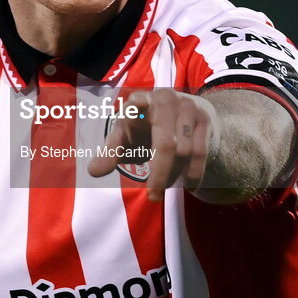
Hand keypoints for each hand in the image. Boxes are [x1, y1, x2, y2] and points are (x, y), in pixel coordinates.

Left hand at [87, 89, 219, 201]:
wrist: (183, 111)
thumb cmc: (145, 126)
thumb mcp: (126, 136)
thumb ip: (110, 153)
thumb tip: (93, 172)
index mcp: (140, 101)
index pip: (138, 103)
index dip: (138, 104)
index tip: (137, 103)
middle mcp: (165, 100)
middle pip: (166, 143)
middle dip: (159, 174)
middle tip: (153, 197)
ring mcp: (188, 109)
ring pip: (184, 151)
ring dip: (173, 175)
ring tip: (163, 188)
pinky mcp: (204, 120)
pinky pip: (200, 152)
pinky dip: (194, 173)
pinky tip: (190, 186)